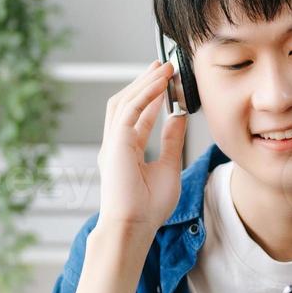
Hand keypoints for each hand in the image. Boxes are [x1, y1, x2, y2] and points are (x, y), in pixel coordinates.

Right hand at [95, 60, 187, 233]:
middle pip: (127, 102)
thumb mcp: (168, 166)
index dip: (152, 96)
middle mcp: (115, 144)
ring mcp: (112, 142)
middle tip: (163, 66)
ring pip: (125, 101)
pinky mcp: (115, 143)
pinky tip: (159, 83)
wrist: (134, 226)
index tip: (166, 81)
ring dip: (144, 83)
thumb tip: (178, 117)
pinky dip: (145, 94)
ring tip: (163, 68)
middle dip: (145, 82)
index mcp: (125, 151)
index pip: (137, 115)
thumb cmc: (148, 208)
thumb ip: (171, 140)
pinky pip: (129, 110)